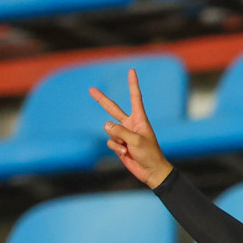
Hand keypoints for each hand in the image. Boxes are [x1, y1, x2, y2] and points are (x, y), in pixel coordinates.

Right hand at [90, 70, 173, 188]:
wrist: (151, 171)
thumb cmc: (149, 154)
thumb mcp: (136, 141)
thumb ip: (120, 131)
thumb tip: (105, 124)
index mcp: (139, 118)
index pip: (135, 97)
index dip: (133, 84)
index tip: (132, 71)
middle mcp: (131, 124)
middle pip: (113, 109)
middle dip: (101, 100)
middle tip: (91, 89)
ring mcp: (124, 134)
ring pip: (110, 130)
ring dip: (117, 139)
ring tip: (128, 147)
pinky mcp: (119, 144)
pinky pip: (111, 142)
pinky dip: (116, 148)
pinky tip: (125, 154)